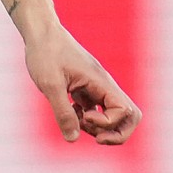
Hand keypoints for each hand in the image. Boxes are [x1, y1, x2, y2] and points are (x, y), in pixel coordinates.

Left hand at [25, 26, 139, 145]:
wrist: (41, 34)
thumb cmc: (45, 54)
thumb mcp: (50, 84)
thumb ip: (63, 112)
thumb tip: (72, 139)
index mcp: (101, 82)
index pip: (125, 111)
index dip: (107, 123)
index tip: (85, 117)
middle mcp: (104, 86)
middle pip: (131, 116)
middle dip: (117, 133)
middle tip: (96, 138)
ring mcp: (97, 88)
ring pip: (114, 116)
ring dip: (98, 128)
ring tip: (75, 120)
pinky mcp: (86, 90)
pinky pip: (97, 111)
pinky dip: (86, 119)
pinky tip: (69, 111)